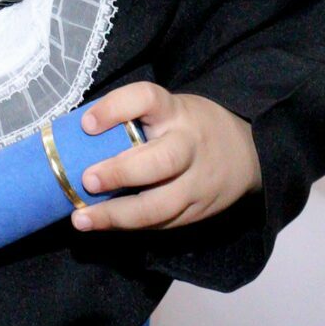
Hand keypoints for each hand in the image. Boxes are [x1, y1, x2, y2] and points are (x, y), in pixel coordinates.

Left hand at [66, 82, 260, 232]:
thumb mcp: (169, 110)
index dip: (116, 108)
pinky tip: (104, 225)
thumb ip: (134, 121)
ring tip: (81, 219)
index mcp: (176, 111)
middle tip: (87, 180)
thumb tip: (74, 137)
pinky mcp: (198, 211)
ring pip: (161, 205)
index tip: (87, 124)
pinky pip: (162, 223)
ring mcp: (197, 182)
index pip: (147, 98)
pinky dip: (130, 227)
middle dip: (121, 172)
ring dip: (117, 215)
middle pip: (162, 161)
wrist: (250, 152)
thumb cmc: (189, 126)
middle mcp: (189, 145)